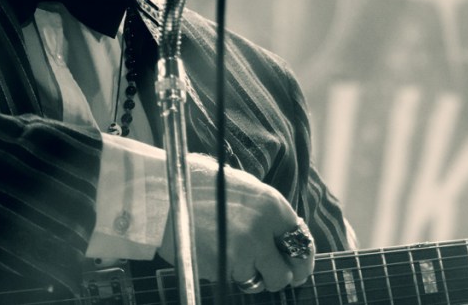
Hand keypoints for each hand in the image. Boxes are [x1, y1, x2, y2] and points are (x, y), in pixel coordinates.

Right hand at [157, 153, 314, 291]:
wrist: (165, 191)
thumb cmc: (205, 186)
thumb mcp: (248, 189)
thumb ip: (269, 215)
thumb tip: (286, 239)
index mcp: (272, 207)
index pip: (302, 244)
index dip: (302, 261)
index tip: (299, 270)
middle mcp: (260, 231)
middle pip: (283, 274)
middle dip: (276, 277)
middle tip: (268, 274)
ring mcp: (238, 252)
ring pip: (253, 281)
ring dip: (244, 273)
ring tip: (227, 249)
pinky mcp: (218, 267)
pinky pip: (228, 278)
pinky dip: (223, 270)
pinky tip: (211, 248)